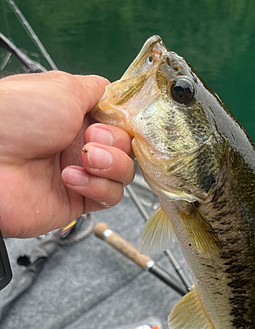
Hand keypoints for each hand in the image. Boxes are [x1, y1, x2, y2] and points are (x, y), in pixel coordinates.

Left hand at [0, 70, 133, 237]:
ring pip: (123, 174)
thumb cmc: (14, 117)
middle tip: (91, 140)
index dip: (126, 123)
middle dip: (115, 143)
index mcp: (76, 116)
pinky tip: (70, 178)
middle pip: (126, 148)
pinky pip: (110, 196)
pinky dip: (97, 187)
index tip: (122, 121)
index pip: (119, 121)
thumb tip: (116, 94)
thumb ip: (97, 90)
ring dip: (110, 165)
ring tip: (84, 160)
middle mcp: (79, 144)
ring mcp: (81, 173)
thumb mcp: (62, 87)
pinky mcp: (78, 200)